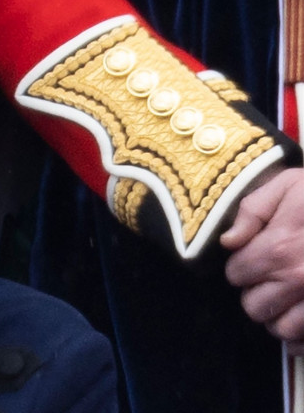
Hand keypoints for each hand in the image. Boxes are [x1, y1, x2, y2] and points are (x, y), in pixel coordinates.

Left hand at [221, 168, 303, 354]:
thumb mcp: (289, 186)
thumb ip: (252, 211)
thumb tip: (229, 242)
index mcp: (279, 248)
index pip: (236, 274)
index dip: (243, 265)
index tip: (256, 257)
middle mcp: (298, 280)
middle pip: (254, 306)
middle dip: (258, 293)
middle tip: (273, 279)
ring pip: (281, 330)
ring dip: (280, 316)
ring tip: (289, 298)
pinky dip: (301, 338)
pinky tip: (303, 317)